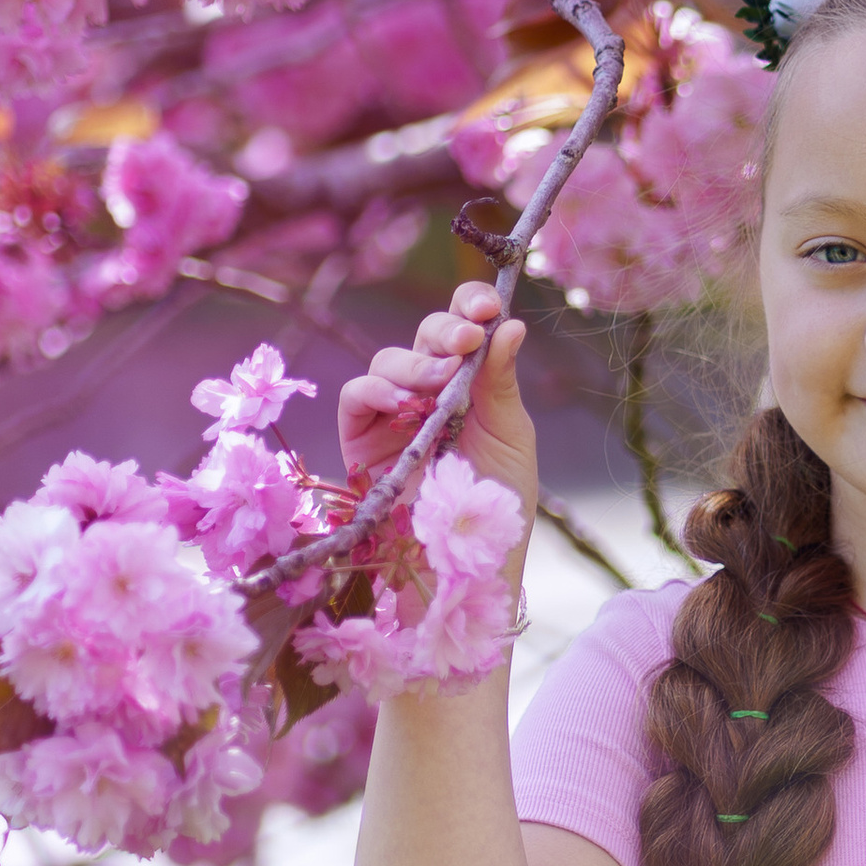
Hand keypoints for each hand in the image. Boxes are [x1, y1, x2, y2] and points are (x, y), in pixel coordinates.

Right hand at [338, 286, 537, 521]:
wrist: (471, 559)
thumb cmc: (498, 501)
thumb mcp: (510, 436)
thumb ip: (501, 381)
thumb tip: (510, 324)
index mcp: (469, 385)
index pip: (463, 330)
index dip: (469, 307)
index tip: (488, 306)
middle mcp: (428, 393)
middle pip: (424, 338)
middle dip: (445, 331)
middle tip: (467, 340)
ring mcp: (391, 415)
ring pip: (387, 361)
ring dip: (415, 364)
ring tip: (440, 382)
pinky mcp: (360, 441)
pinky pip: (355, 398)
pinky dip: (374, 391)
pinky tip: (402, 403)